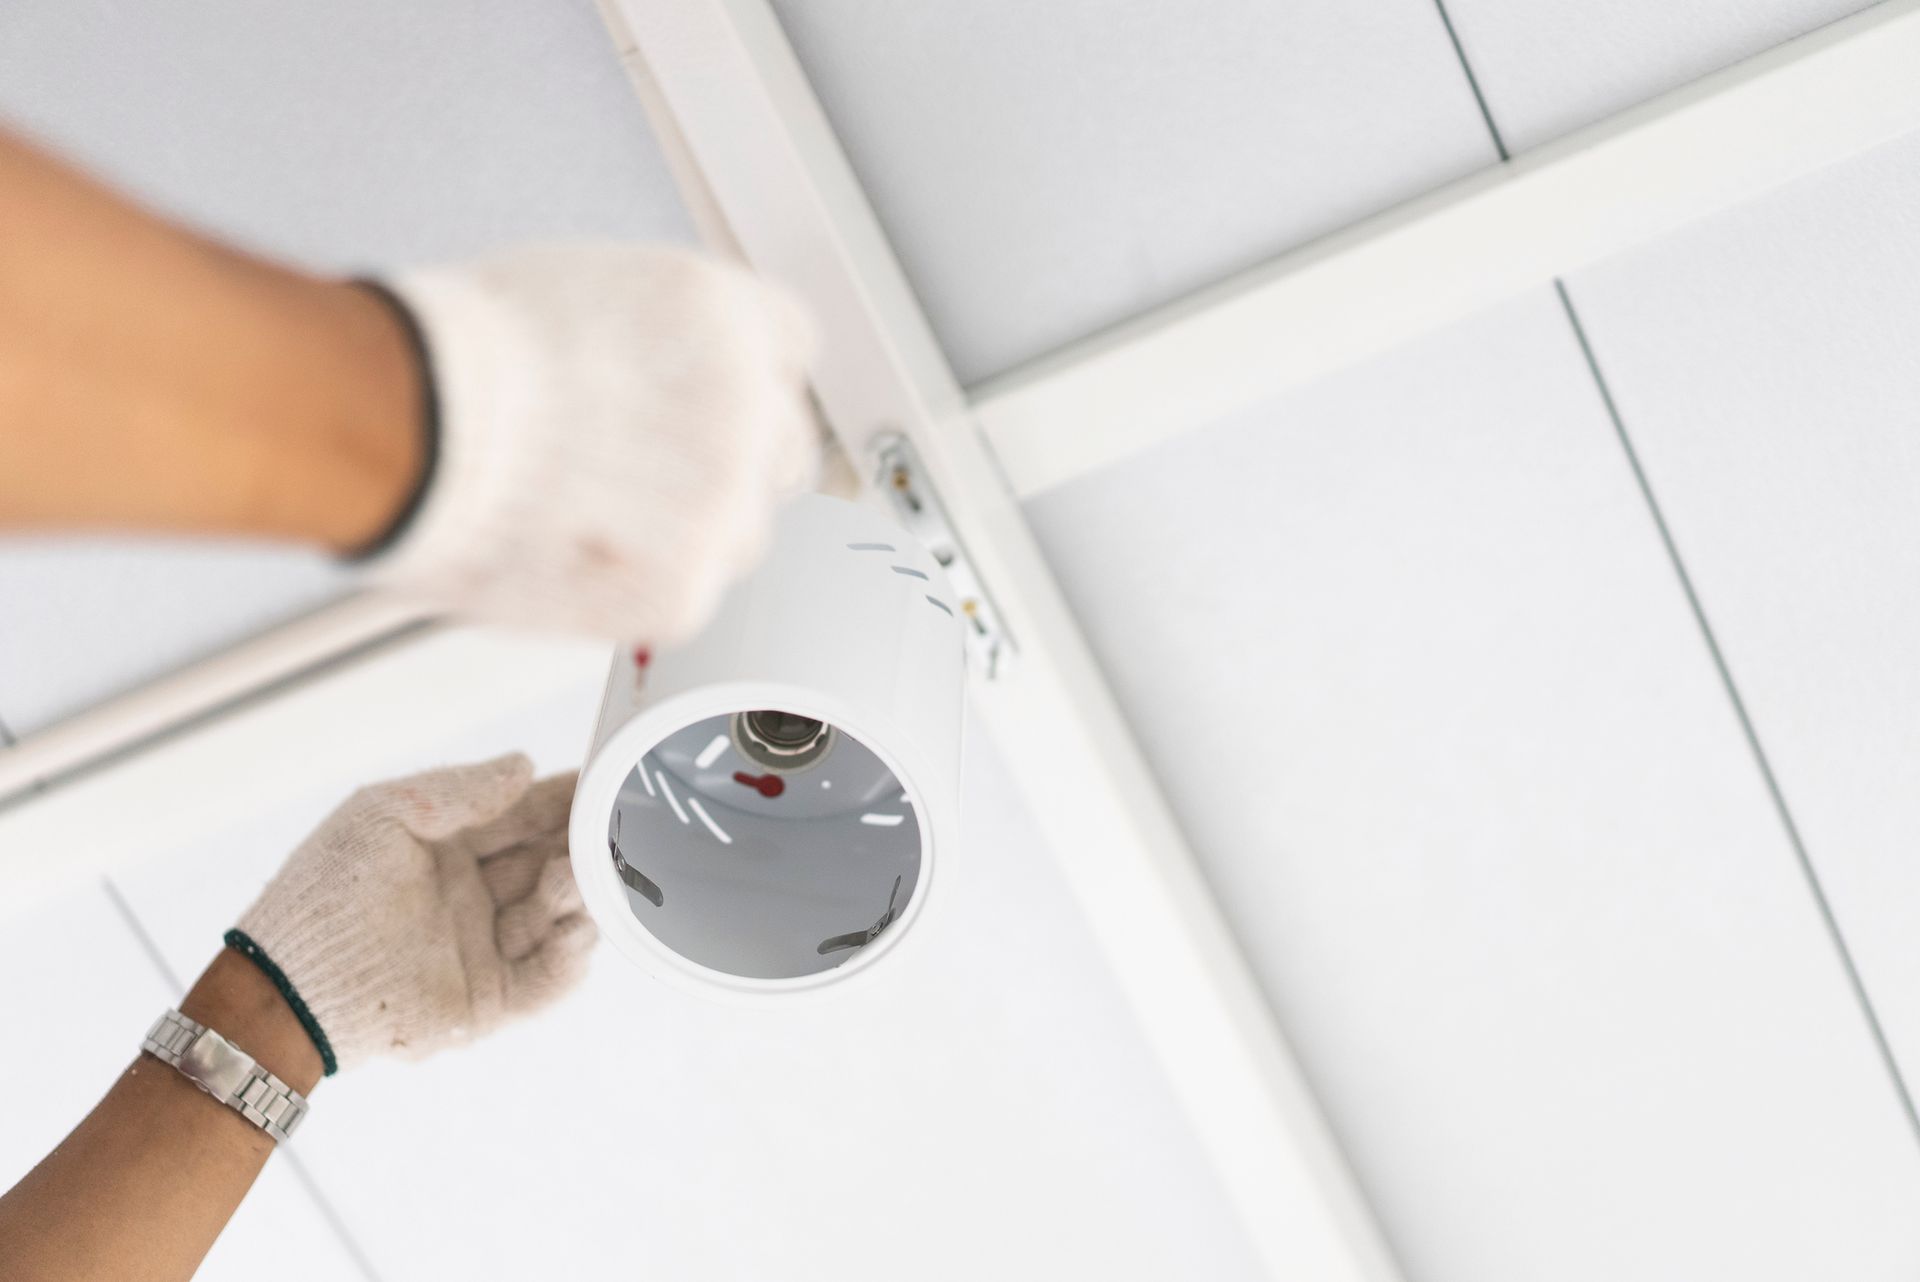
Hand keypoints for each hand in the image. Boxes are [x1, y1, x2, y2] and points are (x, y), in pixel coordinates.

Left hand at [230, 755, 592, 1072]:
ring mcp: (486, 948)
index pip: (527, 817)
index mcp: (456, 848)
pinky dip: (570, 958)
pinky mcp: (489, 1001)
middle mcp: (479, 896)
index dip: (566, 801)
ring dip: (577, 897)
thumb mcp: (382, 814)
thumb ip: (456, 791)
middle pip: (552, 865)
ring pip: (557, 919)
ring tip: (576, 879)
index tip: (608, 780)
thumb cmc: (326, 890)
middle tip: (612, 832)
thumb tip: (525, 765)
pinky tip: (577, 930)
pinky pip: (546, 981)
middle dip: (583, 847)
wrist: (289, 984)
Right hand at [362, 244, 818, 642]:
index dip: (744, 381)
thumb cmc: (462, 356)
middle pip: (782, 448)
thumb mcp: (590, 297)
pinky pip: (688, 594)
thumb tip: (674, 383)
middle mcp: (747, 408)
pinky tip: (574, 553)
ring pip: (743, 532)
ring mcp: (723, 504)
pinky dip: (638, 588)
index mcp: (726, 318)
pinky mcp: (683, 589)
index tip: (707, 404)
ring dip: (688, 533)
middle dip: (726, 463)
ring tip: (593, 515)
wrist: (404, 429)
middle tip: (646, 472)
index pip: (792, 350)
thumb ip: (665, 346)